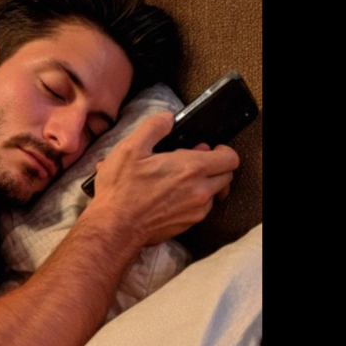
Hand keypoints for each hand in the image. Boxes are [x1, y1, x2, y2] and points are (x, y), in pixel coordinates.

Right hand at [88, 112, 239, 245]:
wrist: (115, 227)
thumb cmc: (121, 190)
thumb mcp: (131, 148)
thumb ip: (154, 127)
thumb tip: (167, 118)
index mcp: (191, 168)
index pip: (230, 158)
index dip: (223, 150)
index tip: (210, 149)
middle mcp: (199, 190)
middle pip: (226, 176)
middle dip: (215, 166)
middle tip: (193, 162)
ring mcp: (195, 210)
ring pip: (214, 193)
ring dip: (204, 184)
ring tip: (180, 180)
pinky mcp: (187, 224)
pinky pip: (201, 209)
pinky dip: (193, 200)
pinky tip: (172, 195)